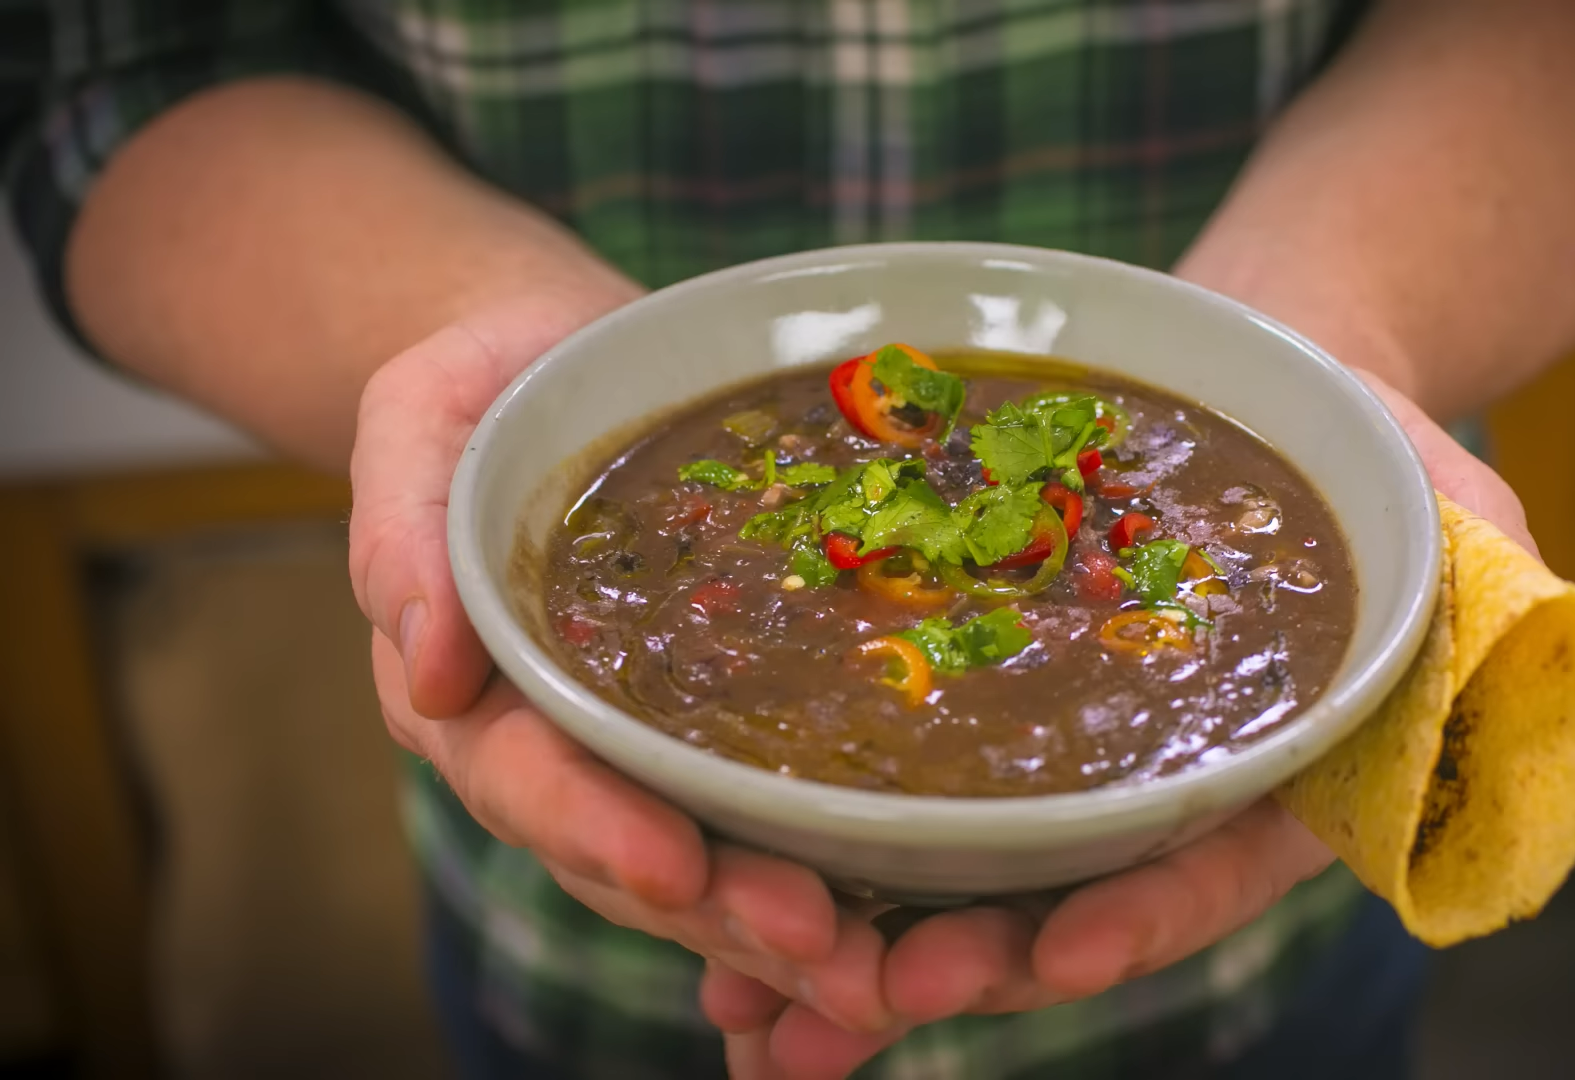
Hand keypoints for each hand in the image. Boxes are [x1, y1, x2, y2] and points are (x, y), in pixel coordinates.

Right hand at [347, 290, 893, 1026]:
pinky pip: (763, 814)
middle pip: (627, 854)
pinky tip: (899, 911)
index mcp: (468, 691)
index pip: (524, 779)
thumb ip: (402, 528)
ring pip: (704, 862)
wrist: (567, 363)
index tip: (672, 867)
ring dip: (780, 922)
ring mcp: (639, 748)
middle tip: (819, 943)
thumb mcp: (419, 416)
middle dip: (719, 909)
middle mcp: (553, 744)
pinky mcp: (719, 727)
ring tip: (877, 965)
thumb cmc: (488, 384)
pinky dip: (822, 870)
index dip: (594, 828)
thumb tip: (432, 665)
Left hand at [706, 373, 1537, 1078]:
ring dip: (855, 949)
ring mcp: (1057, 758)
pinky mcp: (974, 710)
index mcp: (1281, 779)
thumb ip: (1490, 575)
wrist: (1247, 373)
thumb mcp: (1451, 496)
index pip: (1221, 870)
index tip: (1061, 956)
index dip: (1148, 920)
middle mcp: (1160, 791)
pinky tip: (709, 889)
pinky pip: (886, 790)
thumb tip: (1523, 631)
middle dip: (968, 964)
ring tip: (749, 997)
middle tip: (864, 993)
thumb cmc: (1360, 433)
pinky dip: (809, 852)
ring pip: (957, 879)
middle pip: (1066, 905)